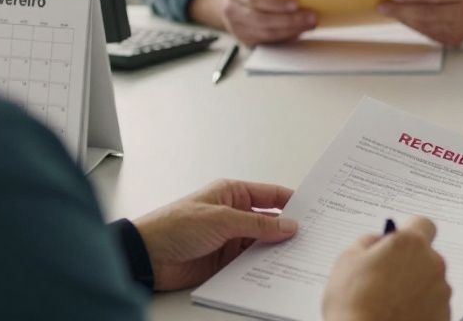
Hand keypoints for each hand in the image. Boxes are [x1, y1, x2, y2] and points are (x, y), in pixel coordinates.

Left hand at [133, 179, 297, 290]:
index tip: (314, 209)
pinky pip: (250, 261)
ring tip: (298, 254)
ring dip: (275, 249)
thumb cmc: (175, 225)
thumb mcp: (221, 219)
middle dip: (287, 228)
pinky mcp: (224, 260)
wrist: (148, 256)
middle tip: (311, 235)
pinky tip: (276, 269)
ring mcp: (229, 238)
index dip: (292, 201)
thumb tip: (288, 225)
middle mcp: (233, 214)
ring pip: (262, 243)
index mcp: (232, 193)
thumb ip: (258, 224)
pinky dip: (262, 265)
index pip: (270, 194)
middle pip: (269, 220)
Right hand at [193, 0, 318, 45]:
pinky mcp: (245, 41)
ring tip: (310, 23)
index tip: (296, 2)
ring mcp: (236, 28)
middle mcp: (232, 10)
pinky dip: (286, 37)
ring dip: (292, 30)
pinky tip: (299, 31)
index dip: (276, 1)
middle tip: (311, 16)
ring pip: (266, 33)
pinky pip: (268, 42)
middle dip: (289, 19)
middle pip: (262, 19)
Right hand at [322, 216, 450, 320]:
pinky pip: (433, 304)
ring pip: (429, 280)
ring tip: (388, 301)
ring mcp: (441, 291)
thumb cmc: (354, 303)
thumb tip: (379, 240)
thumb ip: (368, 241)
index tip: (398, 243)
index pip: (422, 224)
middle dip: (408, 263)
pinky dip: (420, 307)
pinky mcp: (444, 314)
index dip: (408, 232)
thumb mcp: (348, 259)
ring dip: (414, 286)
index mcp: (410, 244)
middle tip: (384, 278)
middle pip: (425, 255)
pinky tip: (398, 314)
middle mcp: (432, 264)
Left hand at [377, 0, 462, 45]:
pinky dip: (413, 25)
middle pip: (428, 13)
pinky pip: (428, 33)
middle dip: (402, 10)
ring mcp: (462, 29)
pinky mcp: (454, 40)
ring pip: (425, 25)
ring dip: (404, 18)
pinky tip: (403, 17)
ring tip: (388, 10)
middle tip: (382, 6)